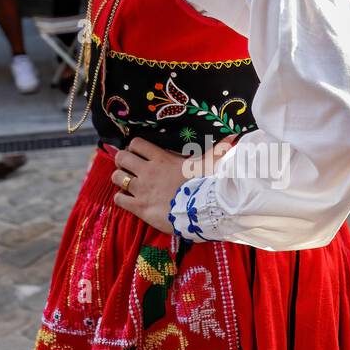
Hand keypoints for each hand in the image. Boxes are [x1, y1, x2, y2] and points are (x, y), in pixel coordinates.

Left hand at [112, 134, 237, 233]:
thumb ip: (216, 150)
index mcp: (161, 158)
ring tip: (126, 183)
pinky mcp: (139, 207)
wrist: (201, 211)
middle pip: (121, 158)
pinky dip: (121, 198)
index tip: (138, 152)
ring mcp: (142, 189)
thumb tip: (232, 139)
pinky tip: (128, 200)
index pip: (136, 143)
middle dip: (122, 160)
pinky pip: (119, 199)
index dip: (134, 147)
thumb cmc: (205, 185)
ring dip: (120, 179)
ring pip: (117, 177)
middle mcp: (148, 171)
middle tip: (128, 166)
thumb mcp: (210, 164)